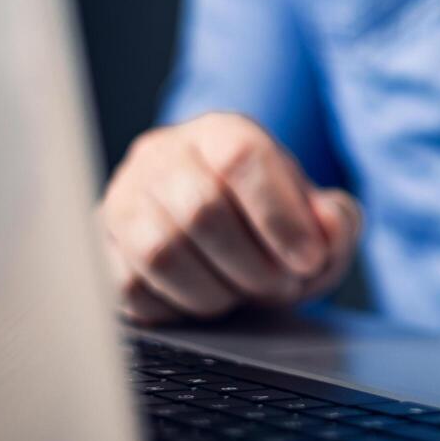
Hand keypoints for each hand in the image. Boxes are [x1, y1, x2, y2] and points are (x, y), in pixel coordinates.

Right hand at [98, 112, 361, 323]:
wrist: (218, 237)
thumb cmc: (269, 226)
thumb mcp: (319, 222)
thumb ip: (338, 222)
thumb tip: (328, 225)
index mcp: (220, 132)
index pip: (242, 158)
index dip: (281, 216)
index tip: (309, 259)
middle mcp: (164, 156)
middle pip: (201, 209)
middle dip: (253, 264)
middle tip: (279, 285)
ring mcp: (124, 200)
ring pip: (161, 251)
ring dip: (215, 290)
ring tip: (242, 293)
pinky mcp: (101, 247)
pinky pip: (131, 287)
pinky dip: (177, 307)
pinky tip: (203, 299)